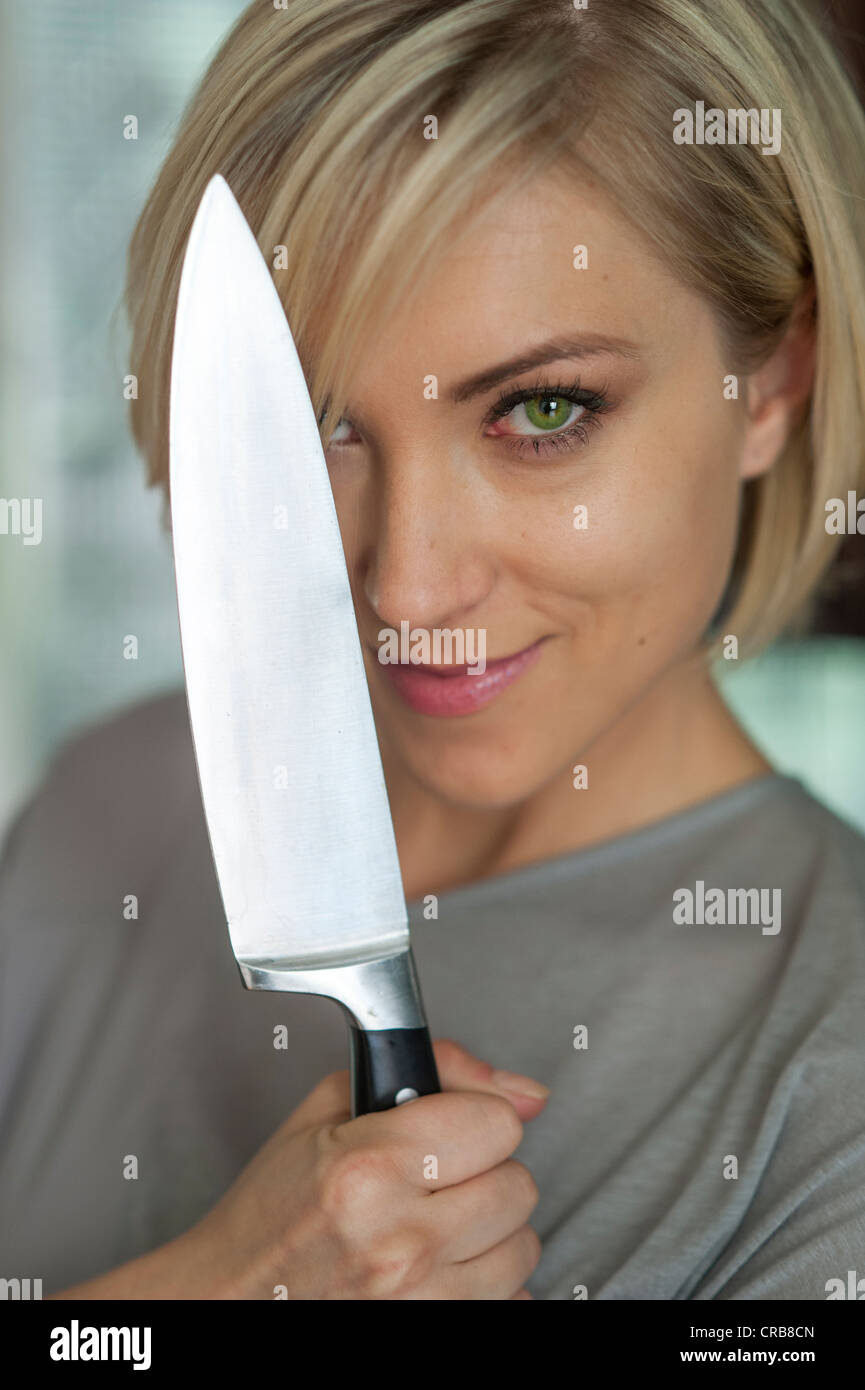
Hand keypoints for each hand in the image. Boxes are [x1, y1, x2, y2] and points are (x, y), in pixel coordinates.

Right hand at [189, 1036, 549, 1298]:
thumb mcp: (329, 1108)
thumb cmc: (273, 1209)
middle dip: (484, 1172)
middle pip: (518, 1185)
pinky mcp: (430, 1334)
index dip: (478, 1115)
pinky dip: (482, 1280)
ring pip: (523, 1246)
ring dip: (488, 1230)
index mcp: (368, 1167)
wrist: (231, 1295)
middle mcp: (398, 1240)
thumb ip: (434, 1071)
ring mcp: (417, 1300)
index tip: (452, 1126)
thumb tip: (525, 1091)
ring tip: (435, 1221)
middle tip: (436, 1176)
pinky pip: (509, 1298)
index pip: (498, 1122)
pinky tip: (438, 1266)